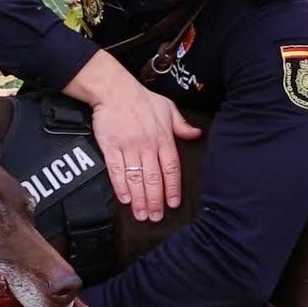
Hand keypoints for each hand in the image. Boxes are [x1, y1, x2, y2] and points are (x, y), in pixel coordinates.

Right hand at [64, 52, 201, 221]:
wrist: (114, 90)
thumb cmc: (141, 98)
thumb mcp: (167, 108)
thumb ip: (181, 125)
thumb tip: (196, 134)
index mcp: (163, 138)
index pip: (171, 168)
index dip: (172, 188)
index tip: (173, 203)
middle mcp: (147, 145)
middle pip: (153, 179)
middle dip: (156, 200)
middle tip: (157, 217)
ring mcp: (129, 147)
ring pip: (136, 179)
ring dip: (139, 199)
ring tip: (142, 215)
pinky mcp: (111, 147)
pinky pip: (116, 171)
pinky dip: (121, 187)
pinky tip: (125, 199)